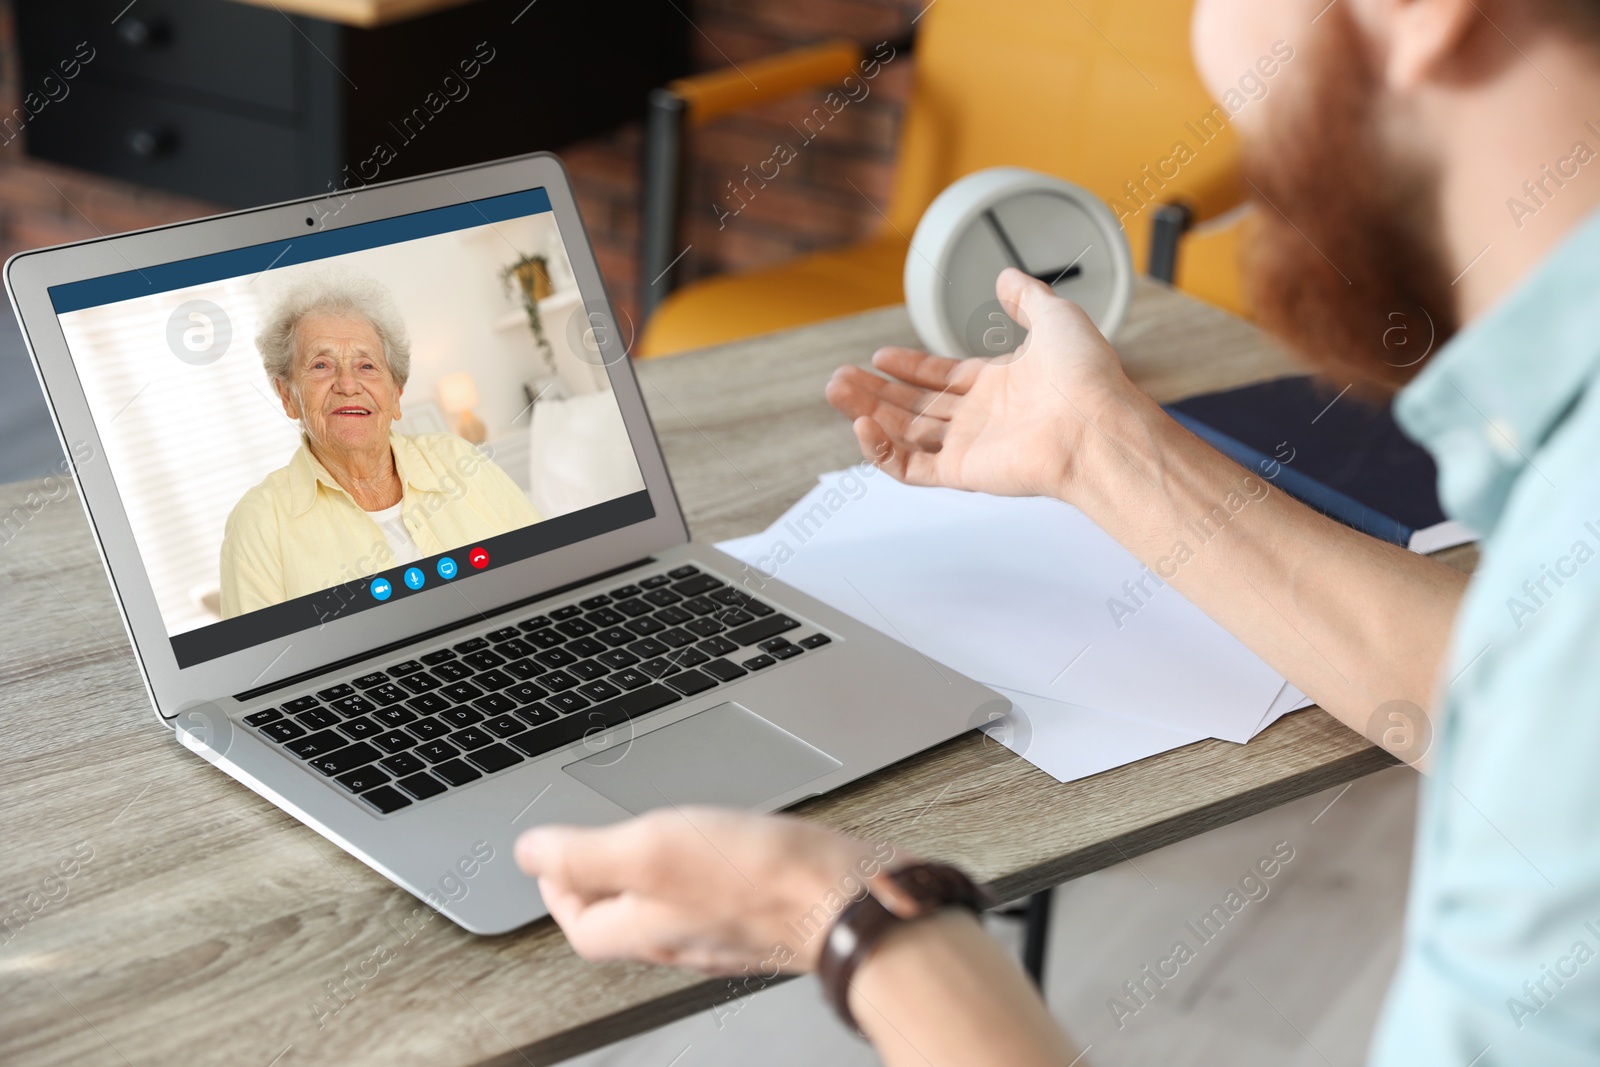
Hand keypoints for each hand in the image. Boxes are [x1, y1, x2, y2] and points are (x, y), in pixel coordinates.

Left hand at [516, 808, 913, 974]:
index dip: (558, 889)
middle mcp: (684, 940)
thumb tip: (528, 854)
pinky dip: (706, 872)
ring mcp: (729, 932)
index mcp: (645, 929)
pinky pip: (720, 898)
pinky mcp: (768, 917)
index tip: (553, 859)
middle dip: (605, 882)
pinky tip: (723, 845)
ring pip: (673, 908)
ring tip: (654, 839)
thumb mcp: (650, 850)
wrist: (851, 899)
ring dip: (655, 874)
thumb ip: (583, 854)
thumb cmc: (760, 878)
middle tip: (597, 848)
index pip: (580, 924)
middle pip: (625, 920)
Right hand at [826, 267, 1131, 499]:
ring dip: (867, 413)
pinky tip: (860, 426)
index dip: (909, 367)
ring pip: (905, 433)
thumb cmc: (1086, 377)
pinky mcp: (962, 472)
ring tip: (837, 391)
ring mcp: (971, 446)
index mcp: (1000, 385)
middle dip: (876, 391)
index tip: (880, 356)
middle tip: (840, 377)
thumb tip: (1006, 276)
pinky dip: (880, 451)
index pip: (942, 377)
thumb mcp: (1055, 316)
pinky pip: (910, 467)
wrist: (1094, 423)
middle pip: (915, 406)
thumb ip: (1026, 297)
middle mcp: (982, 418)